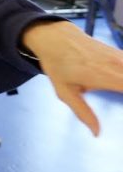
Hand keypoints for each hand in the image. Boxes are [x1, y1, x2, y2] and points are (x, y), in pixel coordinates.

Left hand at [22, 20, 122, 135]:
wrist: (56, 38)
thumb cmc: (58, 65)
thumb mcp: (65, 93)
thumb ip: (83, 113)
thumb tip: (96, 133)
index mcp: (107, 77)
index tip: (121, 102)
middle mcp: (119, 65)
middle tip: (119, 97)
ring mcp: (122, 57)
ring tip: (118, 92)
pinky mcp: (122, 54)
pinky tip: (120, 84)